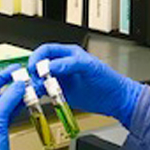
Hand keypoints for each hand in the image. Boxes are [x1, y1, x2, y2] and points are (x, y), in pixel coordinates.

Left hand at [0, 65, 25, 149]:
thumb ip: (7, 100)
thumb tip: (17, 86)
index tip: (13, 70)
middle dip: (10, 87)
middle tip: (23, 79)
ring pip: (4, 106)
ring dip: (16, 97)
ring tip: (27, 90)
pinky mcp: (0, 134)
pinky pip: (10, 115)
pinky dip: (18, 108)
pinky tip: (25, 103)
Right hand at [28, 44, 143, 126]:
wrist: (115, 99)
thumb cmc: (107, 79)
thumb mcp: (89, 67)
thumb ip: (71, 64)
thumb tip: (52, 66)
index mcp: (69, 54)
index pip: (46, 50)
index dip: (38, 57)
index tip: (35, 67)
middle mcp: (62, 66)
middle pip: (40, 65)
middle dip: (34, 72)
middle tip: (34, 80)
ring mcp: (61, 80)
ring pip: (40, 79)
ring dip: (35, 84)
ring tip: (37, 89)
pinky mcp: (61, 93)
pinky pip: (45, 92)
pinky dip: (39, 94)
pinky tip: (40, 96)